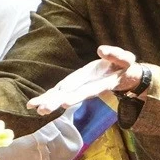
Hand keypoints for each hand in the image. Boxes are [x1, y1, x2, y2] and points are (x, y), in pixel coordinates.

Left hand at [26, 45, 146, 114]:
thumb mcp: (127, 59)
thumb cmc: (126, 67)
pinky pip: (59, 92)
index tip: (65, 101)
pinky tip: (33, 104)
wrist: (126, 77)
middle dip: (58, 102)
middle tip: (43, 109)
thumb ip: (116, 55)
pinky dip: (47, 97)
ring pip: (64, 96)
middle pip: (72, 96)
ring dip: (50, 102)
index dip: (77, 94)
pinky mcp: (75, 86)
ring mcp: (81, 88)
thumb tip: (101, 49)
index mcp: (102, 81)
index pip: (89, 89)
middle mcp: (89, 87)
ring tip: (36, 108)